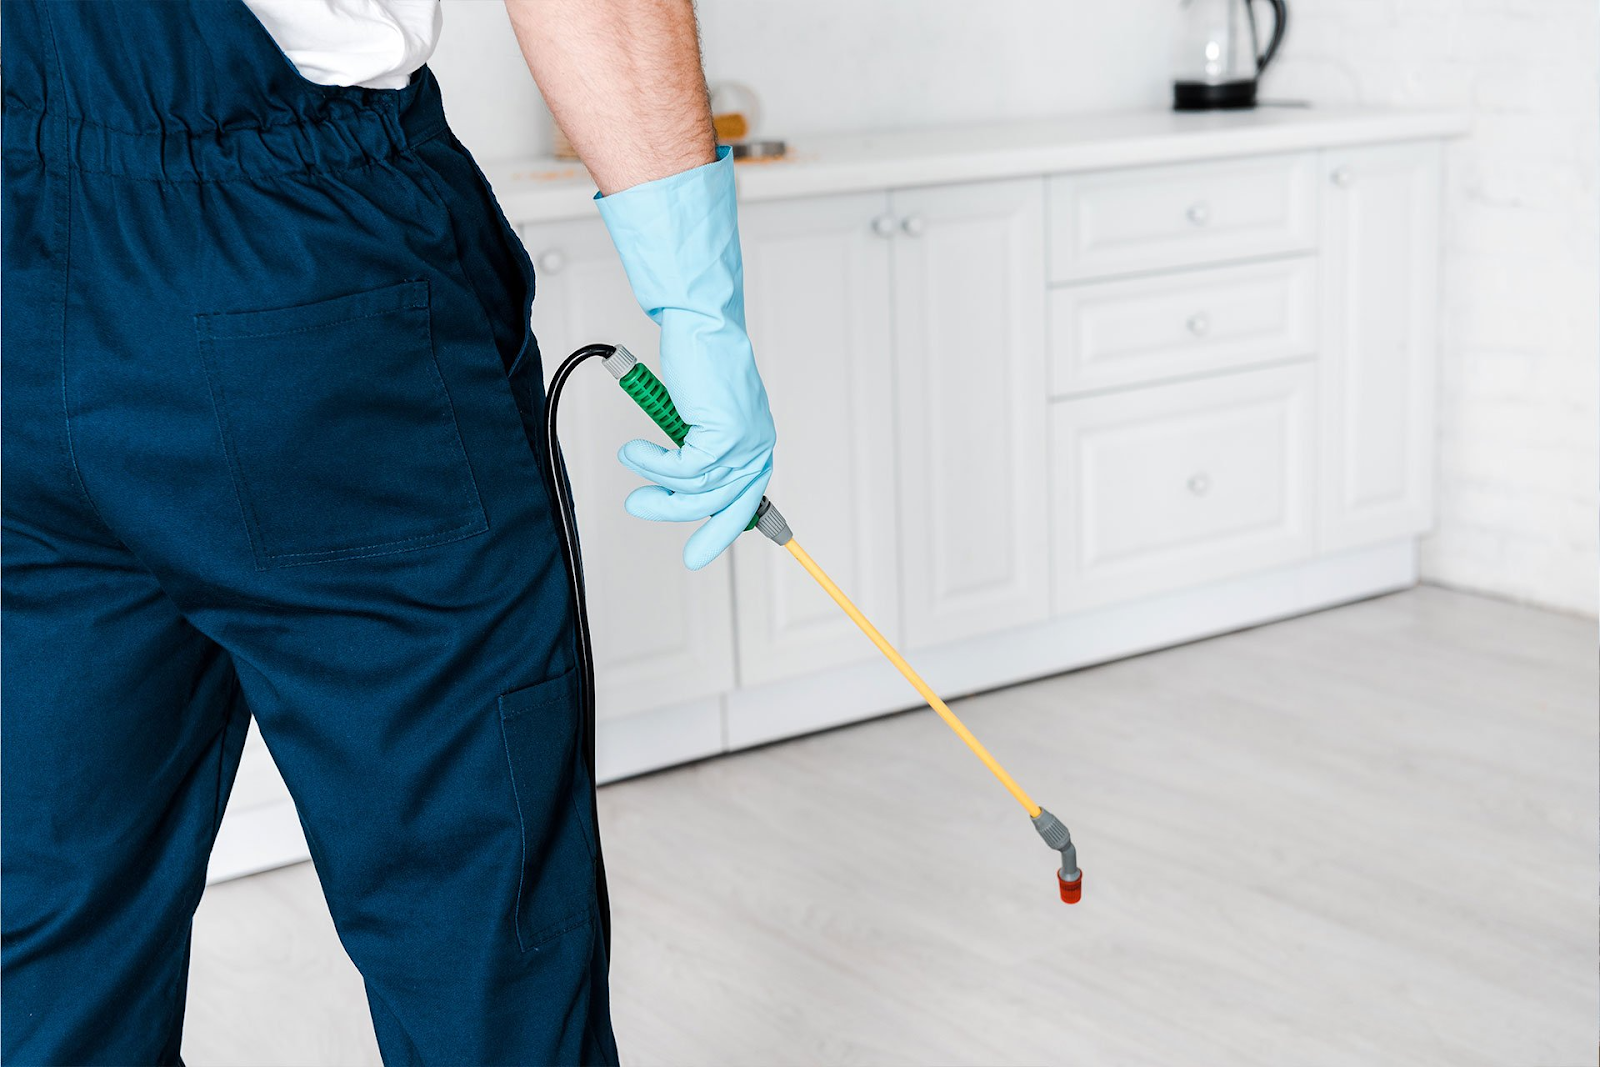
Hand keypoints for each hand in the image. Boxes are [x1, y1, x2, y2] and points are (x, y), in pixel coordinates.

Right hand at [596, 148, 775, 569]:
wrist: (700, 325)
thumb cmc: (699, 360)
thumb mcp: (702, 416)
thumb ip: (699, 448)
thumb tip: (683, 481)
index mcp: (756, 443)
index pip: (746, 501)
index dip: (724, 528)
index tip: (703, 553)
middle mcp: (757, 446)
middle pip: (724, 506)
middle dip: (686, 524)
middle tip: (642, 514)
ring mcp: (744, 443)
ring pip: (696, 491)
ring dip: (655, 486)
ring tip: (630, 462)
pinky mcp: (723, 436)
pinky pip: (681, 471)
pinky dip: (653, 464)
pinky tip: (636, 449)